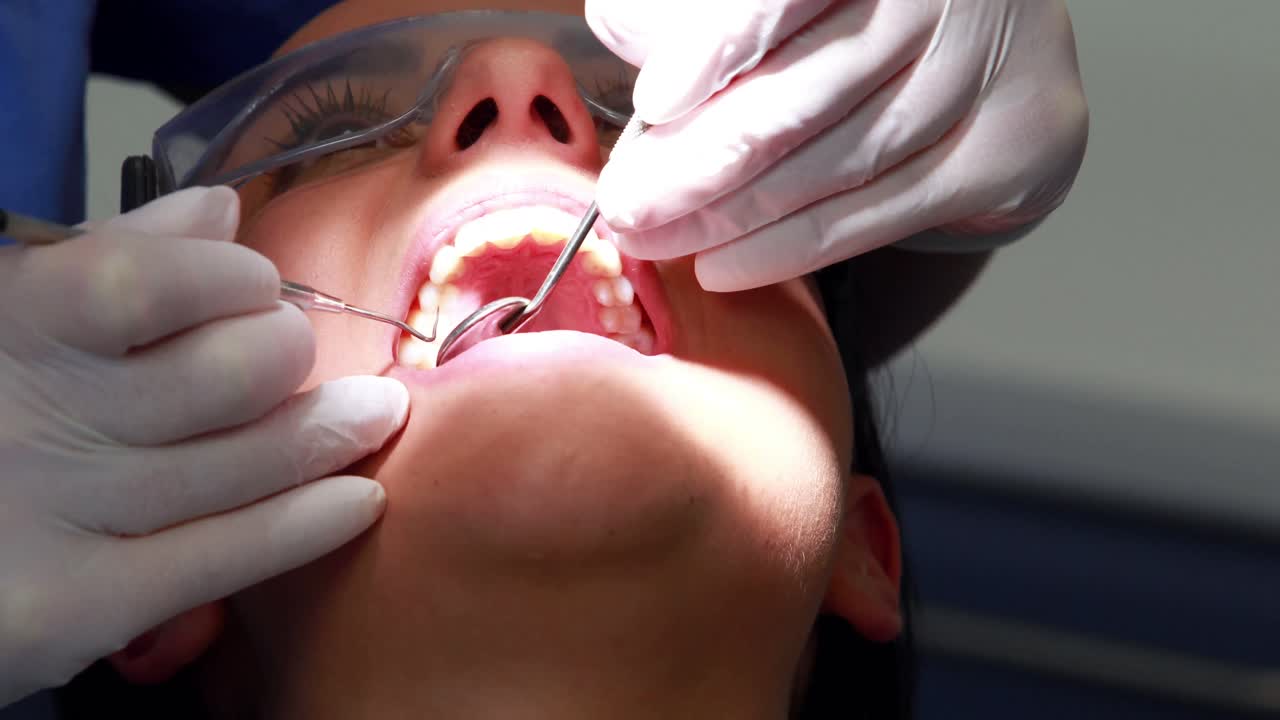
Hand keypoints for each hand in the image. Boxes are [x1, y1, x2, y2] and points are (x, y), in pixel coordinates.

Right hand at [0, 188, 407, 703]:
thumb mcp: (12, 318)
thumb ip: (108, 256)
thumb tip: (220, 207)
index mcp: (18, 323)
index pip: (146, 283)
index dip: (228, 280)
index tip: (256, 284)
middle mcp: (43, 415)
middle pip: (227, 376)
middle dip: (285, 355)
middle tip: (291, 356)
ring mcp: (66, 512)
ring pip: (246, 464)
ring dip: (331, 432)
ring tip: (378, 411)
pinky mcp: (81, 603)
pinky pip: (223, 556)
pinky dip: (306, 525)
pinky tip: (364, 500)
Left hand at [587, 0, 1088, 289]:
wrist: (999, 45)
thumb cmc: (865, 10)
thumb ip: (704, 8)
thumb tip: (620, 25)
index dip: (715, 49)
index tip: (653, 105)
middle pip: (798, 96)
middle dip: (696, 165)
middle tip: (626, 209)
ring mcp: (980, 78)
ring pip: (832, 166)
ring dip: (730, 218)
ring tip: (657, 242)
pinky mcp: (1004, 156)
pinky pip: (876, 215)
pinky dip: (789, 249)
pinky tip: (725, 266)